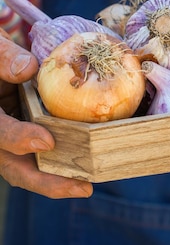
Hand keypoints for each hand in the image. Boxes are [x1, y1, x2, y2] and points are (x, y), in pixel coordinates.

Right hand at [0, 32, 92, 197]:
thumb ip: (4, 57)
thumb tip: (27, 69)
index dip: (17, 138)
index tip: (46, 141)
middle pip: (12, 166)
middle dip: (45, 181)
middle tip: (79, 187)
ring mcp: (8, 140)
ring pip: (26, 169)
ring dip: (56, 180)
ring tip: (85, 186)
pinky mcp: (24, 138)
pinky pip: (40, 158)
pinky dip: (60, 166)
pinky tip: (86, 170)